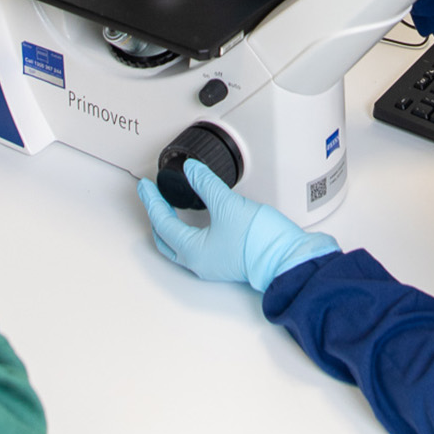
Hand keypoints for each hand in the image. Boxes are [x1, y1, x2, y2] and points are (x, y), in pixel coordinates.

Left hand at [136, 158, 338, 292]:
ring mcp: (213, 262)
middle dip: (157, 216)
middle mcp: (199, 261)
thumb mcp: (228, 204)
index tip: (146, 187)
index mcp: (193, 251)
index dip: (152, 201)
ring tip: (169, 205)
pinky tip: (197, 219)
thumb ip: (206, 184)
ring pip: (180, 244)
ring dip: (171, 224)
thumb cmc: (260, 242)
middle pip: (166, 238)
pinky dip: (188, 229)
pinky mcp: (226, 259)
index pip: (162, 222)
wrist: (288, 258)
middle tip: (152, 196)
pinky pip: (196, 244)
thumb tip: (192, 171)